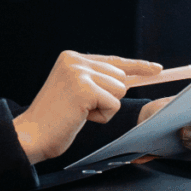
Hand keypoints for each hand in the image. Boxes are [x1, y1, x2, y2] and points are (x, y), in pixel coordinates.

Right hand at [14, 52, 161, 163]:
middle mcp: (74, 60)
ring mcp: (78, 73)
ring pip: (119, 91)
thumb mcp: (75, 90)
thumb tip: (128, 80)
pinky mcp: (84, 88)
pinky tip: (81, 116)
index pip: (113, 61)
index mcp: (71, 57)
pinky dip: (101, 116)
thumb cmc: (55, 117)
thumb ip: (96, 80)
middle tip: (81, 107)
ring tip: (79, 111)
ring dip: (104, 107)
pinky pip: (113, 104)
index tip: (157, 68)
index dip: (137, 66)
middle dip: (108, 97)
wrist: (33, 133)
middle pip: (120, 78)